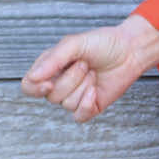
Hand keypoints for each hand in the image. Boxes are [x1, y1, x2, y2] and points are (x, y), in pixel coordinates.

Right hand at [20, 14, 158, 123]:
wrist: (130, 50)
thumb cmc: (102, 43)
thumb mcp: (73, 44)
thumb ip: (52, 60)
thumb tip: (33, 77)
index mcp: (50, 68)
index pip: (29, 86)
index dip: (35, 88)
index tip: (49, 81)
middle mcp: (59, 84)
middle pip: (51, 96)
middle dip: (71, 79)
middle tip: (85, 64)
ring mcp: (75, 96)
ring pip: (66, 104)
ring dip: (83, 86)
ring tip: (93, 72)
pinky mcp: (90, 107)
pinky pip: (79, 115)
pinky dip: (87, 103)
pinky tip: (95, 89)